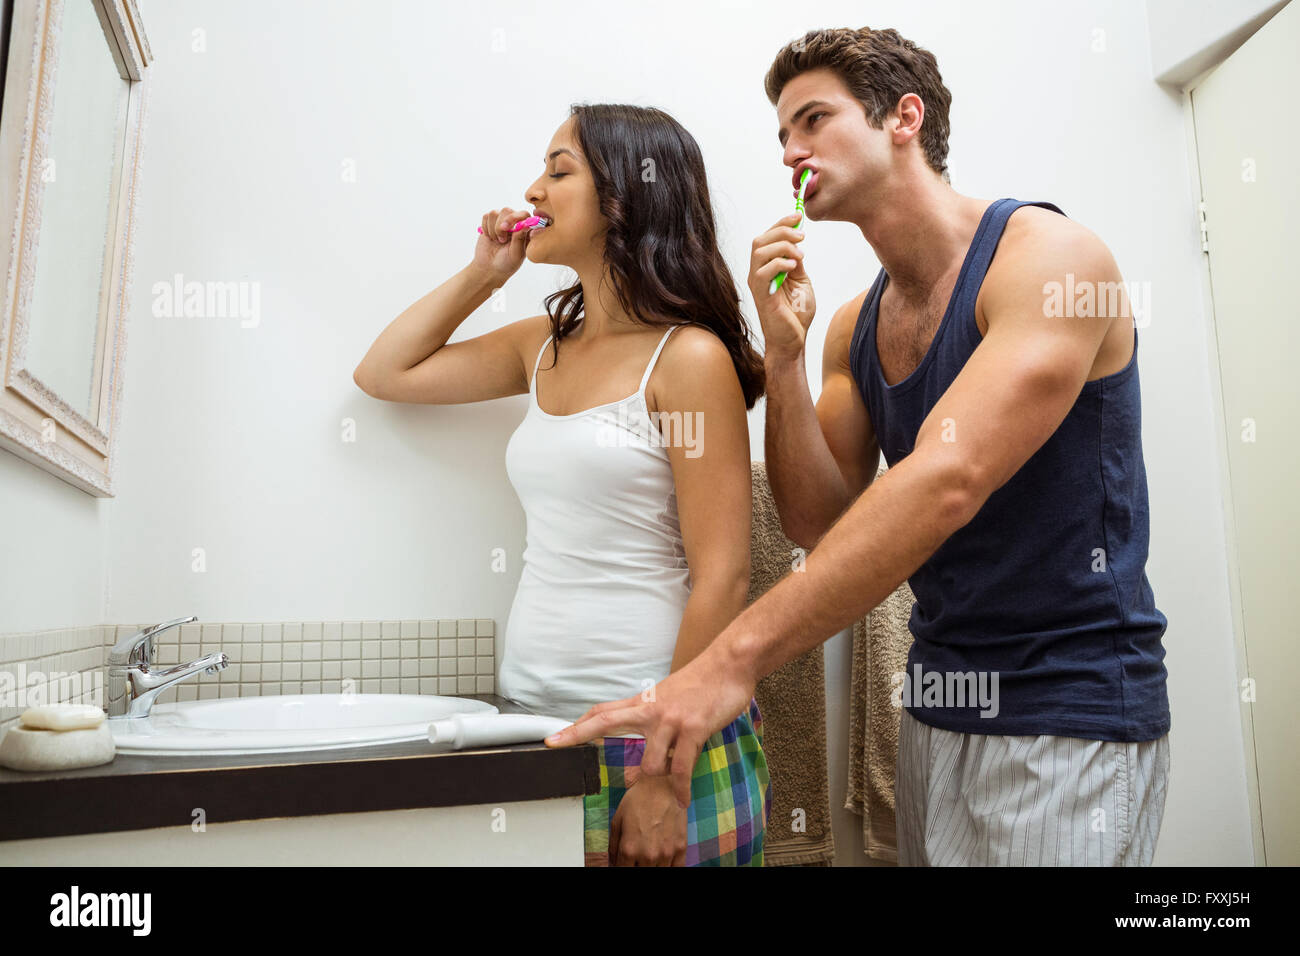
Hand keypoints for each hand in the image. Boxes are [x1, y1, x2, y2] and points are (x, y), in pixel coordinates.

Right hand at [471, 207, 534, 282]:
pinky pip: (486, 216)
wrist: (490, 267)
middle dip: (501, 224)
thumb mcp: (516, 254)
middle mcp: (515, 223)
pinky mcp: (490, 222)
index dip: (516, 217)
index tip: (507, 228)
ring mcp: (502, 221)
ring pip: (495, 213)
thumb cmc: (507, 263)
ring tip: (497, 241)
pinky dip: (486, 228)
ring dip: (493, 229)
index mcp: (526, 230)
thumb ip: (520, 239)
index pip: (524, 215)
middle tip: (501, 239)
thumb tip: (526, 224)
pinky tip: (490, 237)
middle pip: (507, 210)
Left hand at [545, 635, 756, 809]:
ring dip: (657, 779)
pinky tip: (682, 800)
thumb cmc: (702, 683)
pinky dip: (681, 788)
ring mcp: (671, 720)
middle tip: (555, 745)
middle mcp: (651, 710)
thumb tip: (641, 737)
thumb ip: (653, 716)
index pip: (603, 712)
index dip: (578, 724)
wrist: (729, 665)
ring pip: (650, 762)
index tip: (555, 736)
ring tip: (669, 788)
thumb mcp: (669, 695)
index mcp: (644, 702)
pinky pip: (682, 768)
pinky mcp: (693, 728)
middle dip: (578, 733)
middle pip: (605, 721)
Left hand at [609, 771, 687, 865]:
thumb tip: (612, 861)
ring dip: (652, 866)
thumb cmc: (640, 798)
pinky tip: (664, 861)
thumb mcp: (618, 819)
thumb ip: (613, 845)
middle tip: (636, 858)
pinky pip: (677, 869)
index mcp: (629, 849)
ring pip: (658, 872)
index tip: (624, 862)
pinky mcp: (680, 847)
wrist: (662, 784)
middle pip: (641, 873)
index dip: (621, 867)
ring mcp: (666, 853)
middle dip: (637, 866)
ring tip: (649, 857)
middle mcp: (648, 854)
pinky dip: (669, 867)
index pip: (622, 870)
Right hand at [748, 212, 815, 360]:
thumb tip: (796, 245)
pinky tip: (793, 266)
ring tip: (800, 254)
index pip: (767, 238)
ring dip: (782, 247)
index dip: (781, 224)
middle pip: (760, 241)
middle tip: (802, 236)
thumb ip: (795, 263)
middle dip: (781, 232)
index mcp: (766, 268)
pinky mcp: (761, 296)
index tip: (798, 216)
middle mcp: (757, 274)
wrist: (793, 341)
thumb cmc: (795, 315)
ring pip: (759, 252)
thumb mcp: (800, 281)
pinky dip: (778, 263)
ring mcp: (757, 285)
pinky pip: (762, 272)